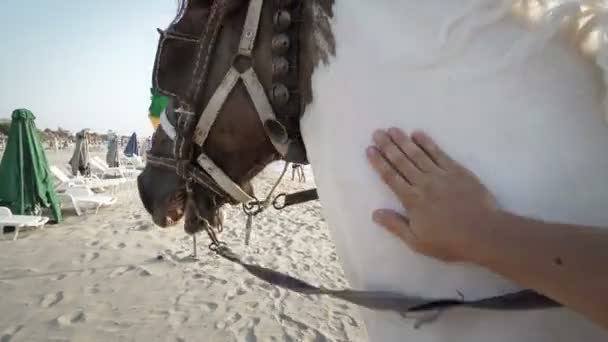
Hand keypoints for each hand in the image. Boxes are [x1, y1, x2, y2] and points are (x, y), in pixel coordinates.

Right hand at [366, 128, 498, 262]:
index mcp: (412, 201)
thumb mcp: (417, 242)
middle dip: (388, 146)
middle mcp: (423, 183)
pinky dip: (428, 143)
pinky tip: (418, 134)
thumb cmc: (449, 241)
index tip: (370, 150)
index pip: (391, 177)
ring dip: (404, 141)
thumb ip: (396, 226)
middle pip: (402, 162)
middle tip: (377, 132)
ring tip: (393, 130)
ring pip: (418, 154)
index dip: (379, 162)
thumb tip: (375, 213)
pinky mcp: (457, 171)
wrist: (484, 233)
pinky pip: (439, 153)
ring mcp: (441, 175)